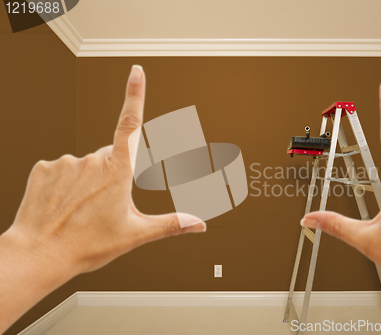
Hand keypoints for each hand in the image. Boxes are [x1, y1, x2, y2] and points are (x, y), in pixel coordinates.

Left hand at [0, 66, 205, 331]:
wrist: (39, 255)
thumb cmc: (86, 245)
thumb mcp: (135, 234)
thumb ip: (171, 224)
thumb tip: (199, 224)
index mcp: (116, 171)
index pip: (130, 124)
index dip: (135, 95)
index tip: (136, 72)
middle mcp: (91, 160)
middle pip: (108, 157)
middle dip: (111, 174)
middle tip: (103, 206)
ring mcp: (65, 162)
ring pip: (85, 164)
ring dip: (87, 181)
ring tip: (81, 210)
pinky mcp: (43, 168)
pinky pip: (61, 169)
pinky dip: (65, 183)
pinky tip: (63, 204)